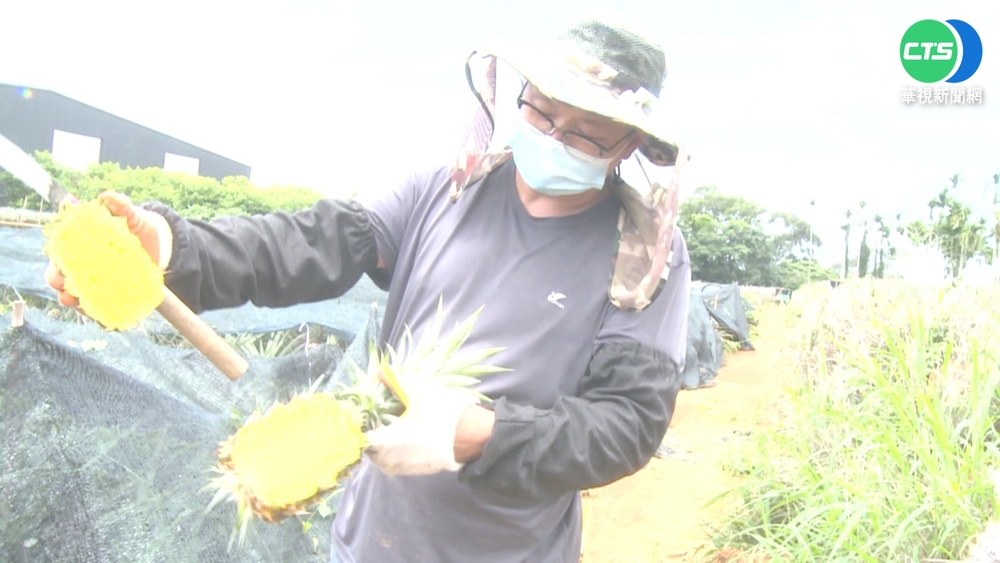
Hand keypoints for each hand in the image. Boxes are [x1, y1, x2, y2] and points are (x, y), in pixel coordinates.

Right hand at [44, 191, 171, 306]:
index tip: (60, 270)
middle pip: (61, 281)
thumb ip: (120, 204)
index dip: (55, 266)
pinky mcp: (114, 296)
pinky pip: (103, 310)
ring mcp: (97, 283)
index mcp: (79, 247)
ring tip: (85, 307)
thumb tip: (106, 197)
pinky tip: (110, 320)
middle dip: (62, 288)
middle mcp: (83, 267)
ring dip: (79, 305)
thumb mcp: (131, 214)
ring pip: (78, 299)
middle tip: (69, 292)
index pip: (57, 258)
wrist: (160, 245)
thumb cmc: (138, 227)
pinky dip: (103, 316)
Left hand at [364, 382, 479, 475]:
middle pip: (368, 444)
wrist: (474, 437)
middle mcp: (387, 461)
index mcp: (383, 443)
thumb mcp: (418, 391)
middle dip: (372, 427)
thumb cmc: (442, 415)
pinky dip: (397, 445)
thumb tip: (379, 371)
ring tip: (395, 418)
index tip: (366, 406)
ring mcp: (401, 469)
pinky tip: (408, 429)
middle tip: (381, 409)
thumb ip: (394, 381)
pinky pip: (396, 457)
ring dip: (385, 437)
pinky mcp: (414, 471)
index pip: (357, 435)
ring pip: (382, 452)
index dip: (360, 419)